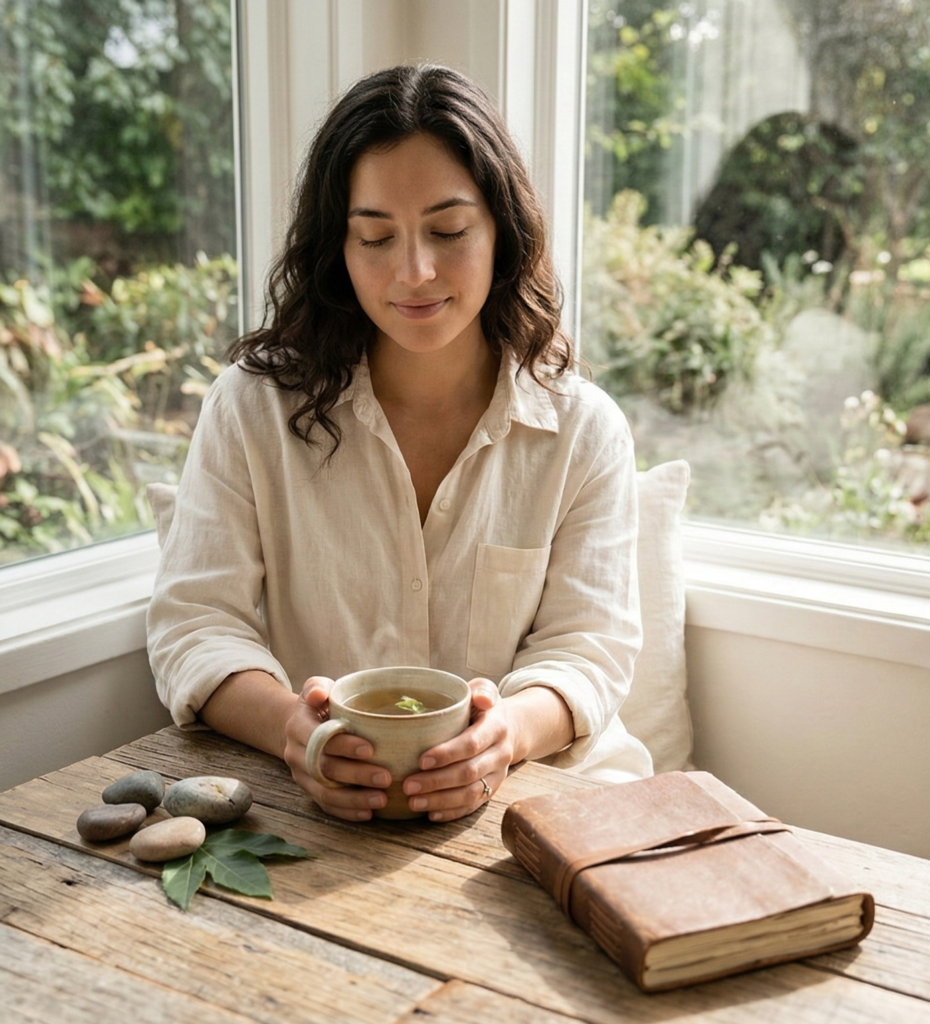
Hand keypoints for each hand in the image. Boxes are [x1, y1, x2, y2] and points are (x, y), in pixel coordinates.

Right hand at [282, 675, 390, 820]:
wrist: (298, 726)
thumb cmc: (318, 704)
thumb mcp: (315, 688)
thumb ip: (316, 687)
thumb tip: (318, 695)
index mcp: (297, 726)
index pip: (319, 738)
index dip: (343, 745)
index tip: (370, 749)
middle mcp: (295, 753)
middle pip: (324, 769)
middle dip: (356, 775)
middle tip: (386, 777)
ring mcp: (301, 775)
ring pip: (325, 792)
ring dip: (354, 799)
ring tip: (382, 800)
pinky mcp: (309, 790)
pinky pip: (326, 805)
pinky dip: (347, 811)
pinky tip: (369, 813)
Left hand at [401, 678, 514, 821]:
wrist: (512, 728)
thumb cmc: (484, 707)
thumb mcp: (485, 690)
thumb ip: (481, 690)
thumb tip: (481, 698)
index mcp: (496, 727)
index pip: (472, 743)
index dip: (447, 754)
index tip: (421, 760)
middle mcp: (501, 753)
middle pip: (469, 772)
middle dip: (437, 782)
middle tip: (407, 785)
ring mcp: (498, 775)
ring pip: (471, 793)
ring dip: (441, 801)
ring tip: (414, 802)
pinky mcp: (493, 790)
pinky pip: (474, 806)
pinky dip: (453, 812)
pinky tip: (431, 814)